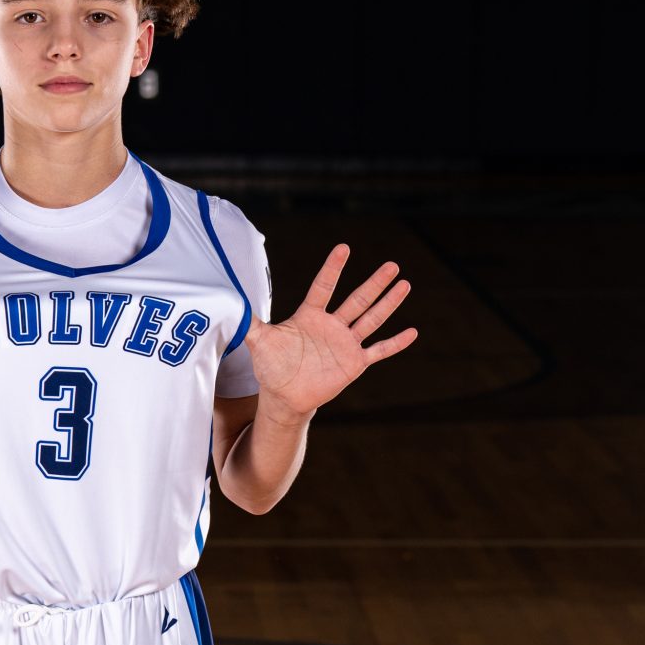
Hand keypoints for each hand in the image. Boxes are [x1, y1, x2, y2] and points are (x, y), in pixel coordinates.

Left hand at [248, 245, 417, 416]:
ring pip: (371, 319)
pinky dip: (395, 343)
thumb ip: (249, 323)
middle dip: (374, 283)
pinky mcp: (354, 362)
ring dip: (388, 303)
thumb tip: (231, 305)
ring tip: (405, 284)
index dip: (333, 269)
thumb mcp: (259, 342)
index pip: (324, 287)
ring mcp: (345, 343)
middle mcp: (331, 325)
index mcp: (310, 315)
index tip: (344, 248)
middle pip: (357, 299)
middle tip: (392, 265)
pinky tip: (413, 332)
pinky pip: (378, 351)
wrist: (285, 396)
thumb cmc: (271, 366)